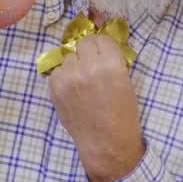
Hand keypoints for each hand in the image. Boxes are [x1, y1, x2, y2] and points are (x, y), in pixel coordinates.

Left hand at [48, 34, 143, 181]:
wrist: (106, 143)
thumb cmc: (123, 115)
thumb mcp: (126, 83)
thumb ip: (113, 62)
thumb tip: (101, 48)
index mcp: (111, 64)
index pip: (102, 38)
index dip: (104, 47)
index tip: (105, 55)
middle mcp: (88, 67)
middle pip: (84, 43)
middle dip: (89, 52)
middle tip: (93, 66)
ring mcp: (69, 78)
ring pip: (69, 56)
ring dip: (76, 64)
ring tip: (83, 81)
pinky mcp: (55, 88)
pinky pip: (58, 71)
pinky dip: (64, 77)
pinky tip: (73, 91)